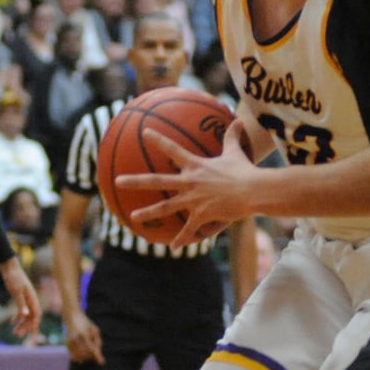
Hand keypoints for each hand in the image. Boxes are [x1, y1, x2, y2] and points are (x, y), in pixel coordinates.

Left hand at [0, 258, 40, 338]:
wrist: (9, 267)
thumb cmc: (13, 278)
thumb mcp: (16, 291)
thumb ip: (21, 304)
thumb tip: (25, 315)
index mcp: (32, 298)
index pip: (36, 314)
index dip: (35, 325)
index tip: (32, 335)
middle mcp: (31, 299)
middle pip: (32, 316)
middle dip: (26, 326)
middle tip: (17, 334)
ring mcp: (26, 298)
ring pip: (27, 315)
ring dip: (22, 323)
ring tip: (14, 331)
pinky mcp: (21, 297)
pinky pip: (22, 310)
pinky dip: (18, 317)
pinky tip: (12, 322)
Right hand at [64, 308, 104, 364]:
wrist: (72, 316)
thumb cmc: (86, 323)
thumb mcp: (95, 329)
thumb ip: (98, 341)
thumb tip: (98, 354)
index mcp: (84, 334)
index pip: (91, 348)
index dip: (97, 356)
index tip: (102, 363)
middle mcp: (75, 339)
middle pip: (85, 354)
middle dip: (92, 356)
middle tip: (96, 354)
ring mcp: (70, 342)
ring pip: (79, 357)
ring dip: (86, 358)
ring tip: (90, 353)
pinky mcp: (67, 344)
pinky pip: (73, 356)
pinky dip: (79, 357)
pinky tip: (83, 354)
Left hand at [117, 119, 255, 248]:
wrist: (252, 191)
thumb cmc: (244, 170)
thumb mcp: (235, 151)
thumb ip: (232, 136)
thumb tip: (240, 120)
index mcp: (196, 165)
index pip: (173, 149)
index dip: (158, 140)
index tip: (144, 132)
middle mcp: (190, 182)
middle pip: (158, 180)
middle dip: (136, 181)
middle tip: (118, 181)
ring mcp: (193, 200)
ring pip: (166, 207)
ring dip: (148, 212)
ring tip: (132, 217)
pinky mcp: (201, 215)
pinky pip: (188, 229)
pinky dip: (181, 239)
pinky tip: (172, 248)